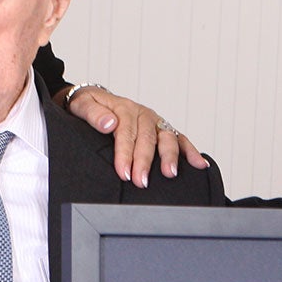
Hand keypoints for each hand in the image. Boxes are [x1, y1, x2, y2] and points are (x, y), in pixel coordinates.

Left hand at [65, 85, 208, 185]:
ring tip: (170, 174)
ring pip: (167, 137)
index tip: (124, 172)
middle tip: (141, 182)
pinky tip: (199, 164)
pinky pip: (179, 139)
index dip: (125, 153)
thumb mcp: (83, 104)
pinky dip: (190, 150)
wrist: (94, 99)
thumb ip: (93, 114)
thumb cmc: (88, 105)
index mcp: (123, 109)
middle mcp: (142, 114)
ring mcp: (154, 122)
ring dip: (170, 156)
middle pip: (147, 138)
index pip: (125, 132)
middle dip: (145, 161)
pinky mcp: (162, 129)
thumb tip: (109, 123)